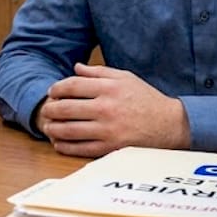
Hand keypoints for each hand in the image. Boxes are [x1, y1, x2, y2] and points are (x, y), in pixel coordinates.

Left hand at [37, 63, 189, 157]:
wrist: (171, 124)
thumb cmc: (146, 99)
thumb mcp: (125, 78)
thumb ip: (99, 72)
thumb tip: (76, 67)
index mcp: (109, 88)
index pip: (72, 86)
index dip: (56, 89)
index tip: (51, 92)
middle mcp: (107, 108)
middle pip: (66, 108)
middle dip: (50, 109)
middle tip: (46, 110)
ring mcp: (108, 130)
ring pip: (69, 130)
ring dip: (53, 129)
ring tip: (49, 126)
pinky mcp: (111, 148)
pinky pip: (81, 149)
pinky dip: (65, 147)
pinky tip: (59, 143)